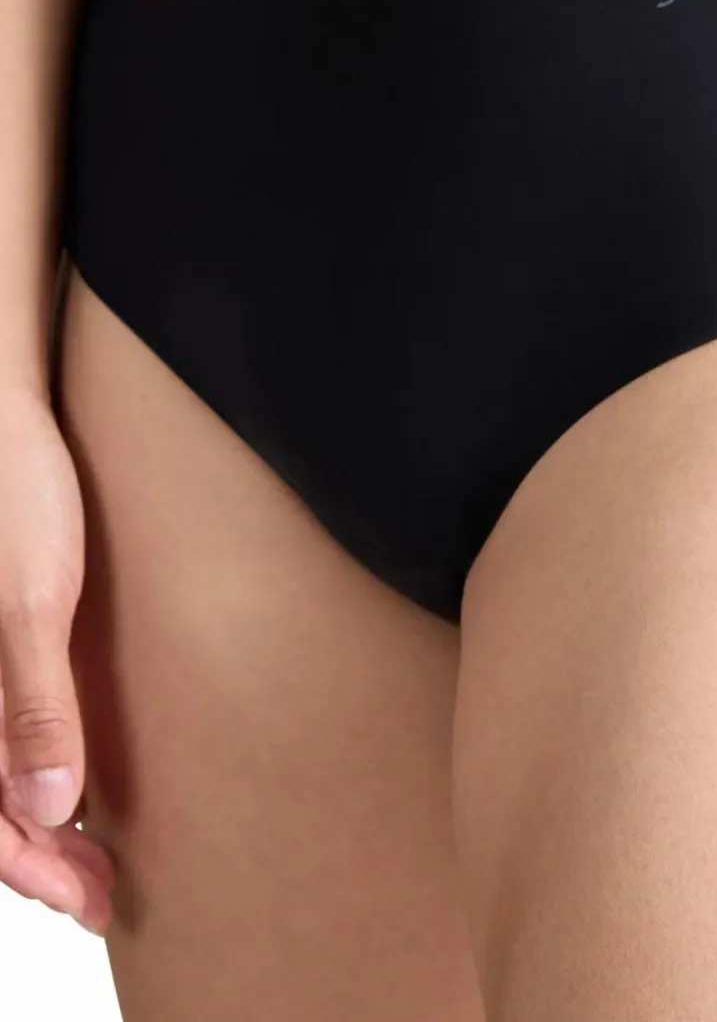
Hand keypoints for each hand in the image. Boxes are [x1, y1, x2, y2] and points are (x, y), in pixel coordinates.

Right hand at [0, 391, 113, 934]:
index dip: (33, 871)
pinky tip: (71, 787)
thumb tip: (52, 805)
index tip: (89, 899)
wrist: (8, 419)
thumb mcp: (33, 597)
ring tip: (96, 860)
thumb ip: (35, 700)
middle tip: (105, 897)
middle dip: (40, 862)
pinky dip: (30, 773)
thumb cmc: (18, 493)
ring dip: (37, 826)